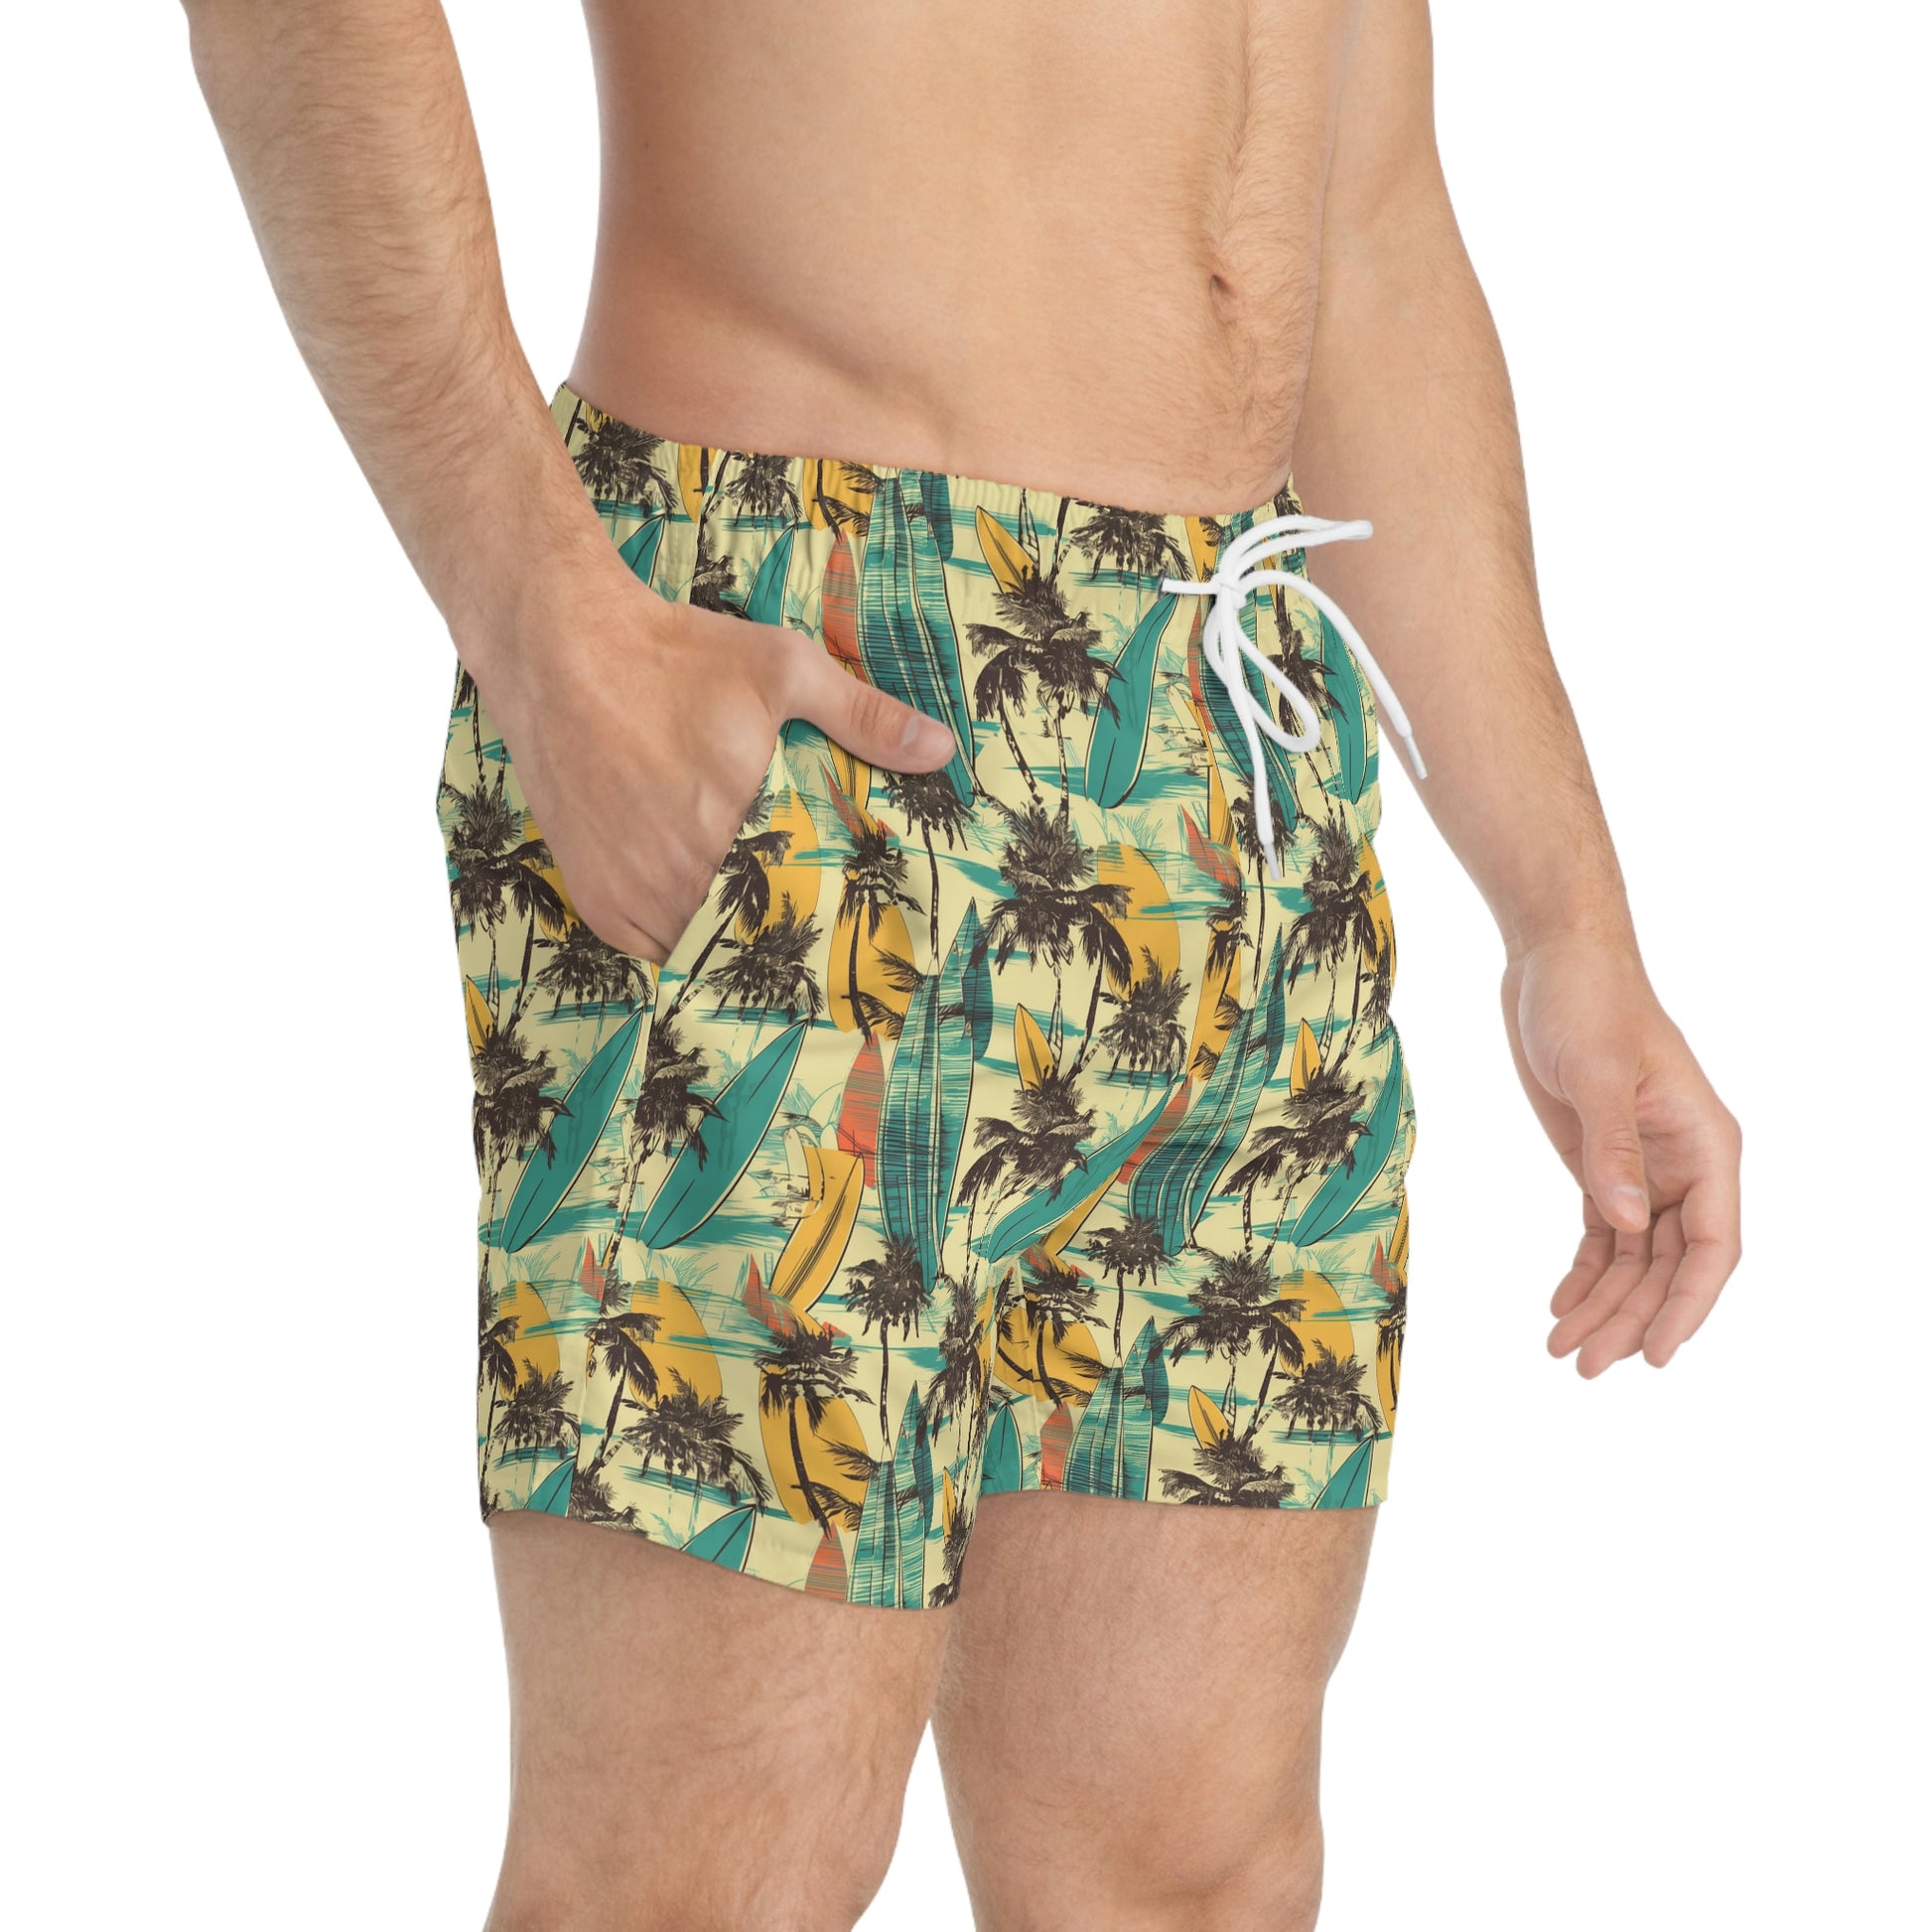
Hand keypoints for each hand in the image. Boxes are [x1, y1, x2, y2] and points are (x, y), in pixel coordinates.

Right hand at [472, 557, 954, 963]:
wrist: (560, 650)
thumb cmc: (677, 657)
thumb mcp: (782, 670)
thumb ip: (863, 717)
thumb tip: (941, 749)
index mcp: (739, 829)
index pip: (803, 908)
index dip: (825, 916)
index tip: (849, 920)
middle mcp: (681, 874)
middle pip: (750, 934)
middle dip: (779, 930)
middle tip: (806, 924)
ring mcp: (632, 893)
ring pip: (699, 948)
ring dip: (726, 939)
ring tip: (758, 926)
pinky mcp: (596, 898)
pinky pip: (648, 948)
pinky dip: (674, 937)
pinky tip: (699, 912)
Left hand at [1500, 934, 1741, 1374]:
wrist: (1555, 962)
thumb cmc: (1589, 1003)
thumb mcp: (1599, 1072)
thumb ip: (1614, 1148)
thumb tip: (1627, 1222)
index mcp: (1707, 1146)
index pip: (1711, 1245)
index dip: (1687, 1305)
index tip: (1654, 1353)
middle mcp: (1685, 1166)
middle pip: (1669, 1265)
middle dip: (1630, 1318)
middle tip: (1583, 1365)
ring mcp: (1644, 1168)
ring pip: (1634, 1259)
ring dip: (1603, 1305)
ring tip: (1562, 1350)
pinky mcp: (1603, 1163)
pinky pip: (1604, 1235)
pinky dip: (1585, 1273)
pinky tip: (1561, 1304)